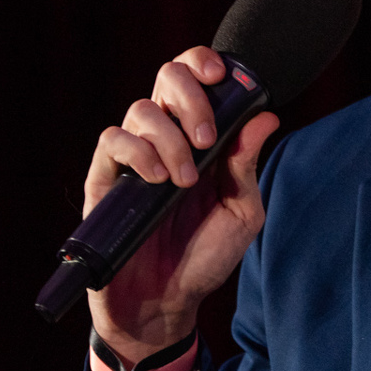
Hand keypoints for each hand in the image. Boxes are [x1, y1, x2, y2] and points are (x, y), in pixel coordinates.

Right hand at [84, 47, 279, 366]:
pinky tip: (157, 180)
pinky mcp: (105, 179)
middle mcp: (165, 138)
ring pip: (141, 109)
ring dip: (169, 138)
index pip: (196, 79)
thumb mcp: (240, 213)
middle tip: (206, 138)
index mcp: (200, 138)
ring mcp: (133, 157)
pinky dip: (137, 152)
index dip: (205, 64)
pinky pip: (112, 141)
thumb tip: (266, 118)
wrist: (166, 306)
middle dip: (191, 97)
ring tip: (183, 180)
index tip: (223, 75)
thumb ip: (247, 166)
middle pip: (167, 77)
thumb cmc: (205, 259)